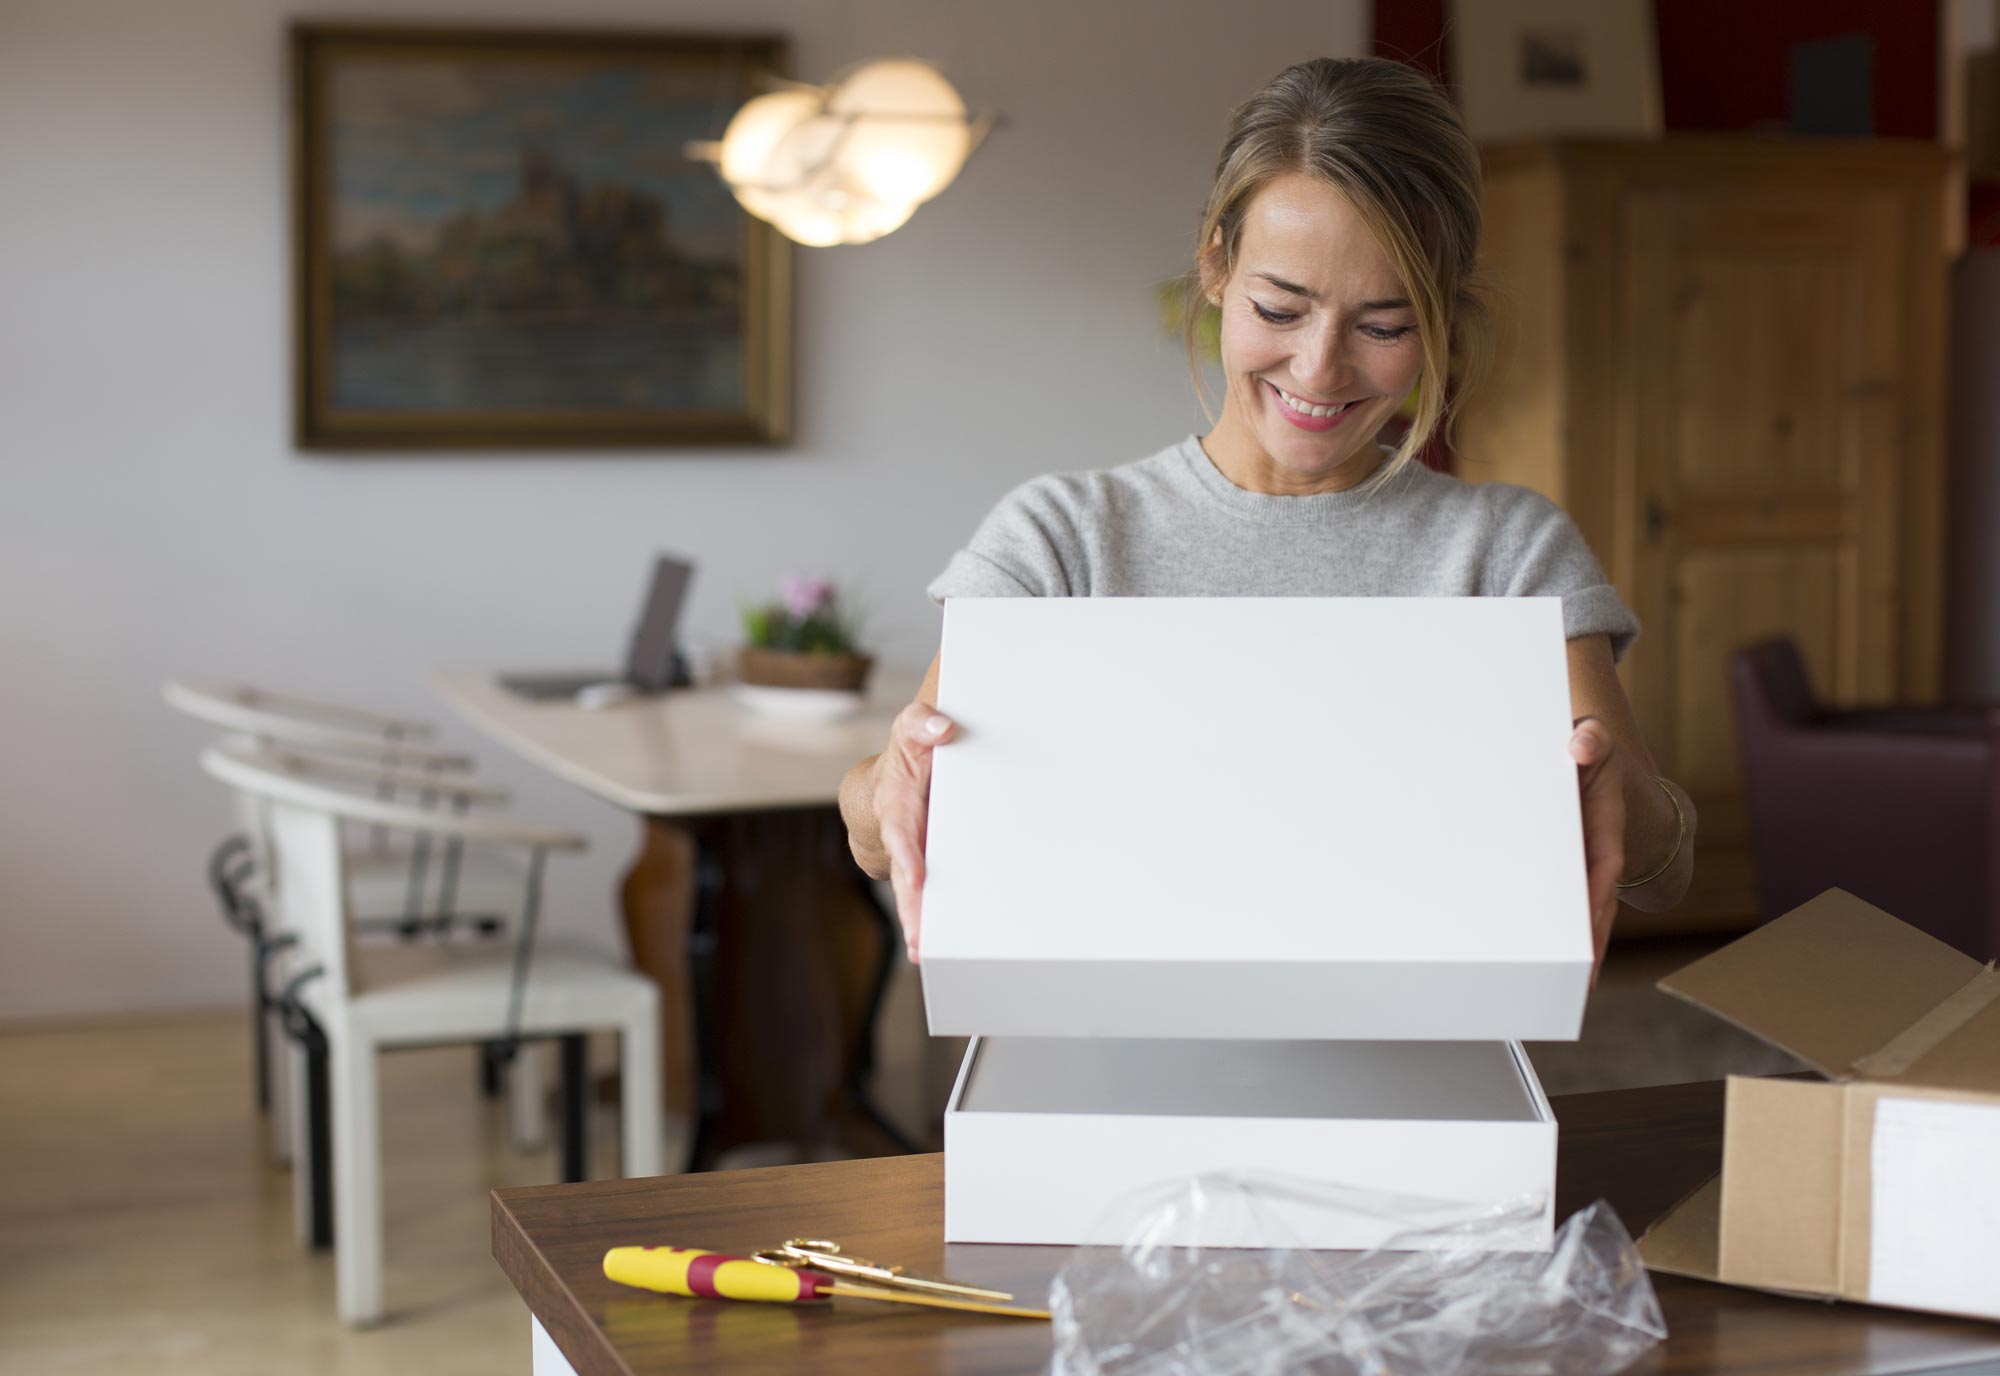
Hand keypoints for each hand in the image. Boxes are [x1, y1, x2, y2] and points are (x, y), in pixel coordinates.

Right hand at [872, 700, 955, 961]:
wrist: (902, 769)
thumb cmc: (911, 750)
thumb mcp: (912, 728)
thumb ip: (923, 724)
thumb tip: (943, 728)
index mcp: (897, 803)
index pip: (900, 831)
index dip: (906, 854)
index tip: (914, 877)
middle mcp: (902, 834)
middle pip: (905, 875)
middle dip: (911, 907)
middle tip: (918, 938)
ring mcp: (916, 853)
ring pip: (916, 892)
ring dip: (920, 922)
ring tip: (926, 953)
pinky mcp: (932, 862)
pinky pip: (933, 891)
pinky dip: (936, 916)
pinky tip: (943, 944)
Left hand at [1569, 716, 1625, 984]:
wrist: (1588, 753)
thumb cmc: (1588, 746)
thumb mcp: (1594, 736)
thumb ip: (1590, 738)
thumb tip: (1580, 747)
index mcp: (1605, 824)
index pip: (1604, 864)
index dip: (1598, 894)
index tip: (1592, 922)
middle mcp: (1593, 850)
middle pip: (1594, 902)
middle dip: (1590, 940)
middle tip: (1581, 978)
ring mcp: (1576, 863)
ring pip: (1574, 908)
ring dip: (1568, 944)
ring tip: (1559, 984)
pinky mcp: (1558, 868)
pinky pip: (1552, 897)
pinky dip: (1545, 924)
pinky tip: (1530, 952)